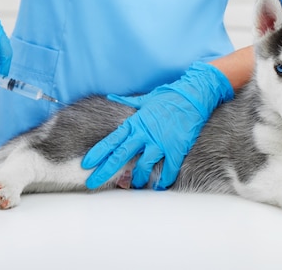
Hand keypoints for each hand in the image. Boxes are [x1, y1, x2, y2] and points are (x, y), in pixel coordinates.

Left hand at [82, 62, 233, 189]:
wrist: (194, 95)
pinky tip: (159, 186)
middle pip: (120, 156)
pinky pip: (168, 169)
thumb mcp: (146, 98)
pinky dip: (164, 180)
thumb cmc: (170, 95)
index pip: (112, 140)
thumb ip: (128, 102)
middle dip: (105, 171)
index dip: (98, 153)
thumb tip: (112, 96)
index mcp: (136, 123)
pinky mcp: (177, 148)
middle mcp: (145, 134)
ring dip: (136, 178)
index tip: (86, 164)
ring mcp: (161, 142)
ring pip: (143, 167)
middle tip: (93, 183)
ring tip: (134, 184)